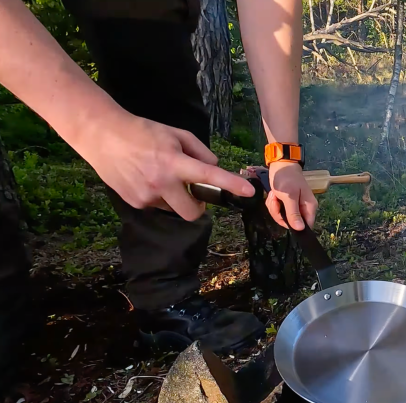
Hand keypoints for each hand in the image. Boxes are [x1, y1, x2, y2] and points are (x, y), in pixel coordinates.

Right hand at [73, 109, 255, 220]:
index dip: (231, 185)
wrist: (101, 135)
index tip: (249, 192)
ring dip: (173, 198)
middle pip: (192, 213)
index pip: (209, 176)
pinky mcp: (134, 203)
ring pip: (172, 208)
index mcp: (174, 162)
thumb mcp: (175, 133)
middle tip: (193, 193)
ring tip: (157, 175)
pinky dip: (156, 196)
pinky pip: (156, 206)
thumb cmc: (142, 131)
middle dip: (197, 207)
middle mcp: (162, 183)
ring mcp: (146, 196)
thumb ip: (199, 151)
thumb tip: (213, 167)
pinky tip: (143, 178)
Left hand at [266, 162, 317, 230]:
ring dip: (274, 207)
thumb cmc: (287, 178)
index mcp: (309, 207)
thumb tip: (300, 229)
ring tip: (274, 196)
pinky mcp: (286, 204)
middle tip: (276, 201)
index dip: (295, 226)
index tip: (284, 218)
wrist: (280, 165)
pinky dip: (273, 204)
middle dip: (279, 214)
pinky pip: (278, 211)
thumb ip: (293, 213)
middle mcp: (303, 209)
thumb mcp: (289, 196)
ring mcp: (294, 207)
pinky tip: (273, 195)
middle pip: (291, 223)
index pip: (306, 226)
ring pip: (282, 217)